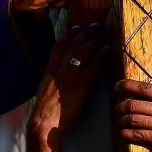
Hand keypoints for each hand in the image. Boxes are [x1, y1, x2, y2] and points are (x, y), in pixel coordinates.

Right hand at [29, 25, 107, 149]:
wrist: (44, 123)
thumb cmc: (46, 110)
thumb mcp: (46, 88)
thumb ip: (53, 77)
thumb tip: (60, 71)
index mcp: (50, 69)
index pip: (60, 45)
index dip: (70, 33)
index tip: (79, 27)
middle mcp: (58, 69)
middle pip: (73, 43)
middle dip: (86, 32)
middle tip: (96, 27)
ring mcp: (69, 77)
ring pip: (82, 50)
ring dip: (95, 40)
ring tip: (104, 37)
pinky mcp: (79, 86)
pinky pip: (91, 65)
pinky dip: (100, 55)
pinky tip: (107, 50)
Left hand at [115, 81, 151, 151]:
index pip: (145, 88)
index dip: (128, 85)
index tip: (119, 85)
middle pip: (134, 104)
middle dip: (121, 106)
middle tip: (117, 109)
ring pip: (132, 119)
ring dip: (121, 120)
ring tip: (119, 122)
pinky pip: (137, 134)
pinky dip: (127, 134)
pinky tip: (124, 134)